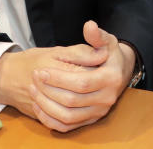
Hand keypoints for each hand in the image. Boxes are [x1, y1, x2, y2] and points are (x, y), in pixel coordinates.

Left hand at [0, 20, 133, 131]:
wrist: (119, 73)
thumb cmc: (109, 55)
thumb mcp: (106, 41)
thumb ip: (96, 35)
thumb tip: (89, 26)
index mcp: (111, 78)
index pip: (81, 82)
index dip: (58, 78)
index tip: (40, 71)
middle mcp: (107, 98)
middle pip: (72, 100)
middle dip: (48, 90)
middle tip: (33, 78)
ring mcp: (99, 112)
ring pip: (67, 116)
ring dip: (46, 105)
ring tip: (33, 90)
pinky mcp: (90, 121)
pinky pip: (66, 126)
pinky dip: (50, 119)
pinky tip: (39, 105)